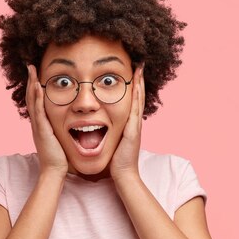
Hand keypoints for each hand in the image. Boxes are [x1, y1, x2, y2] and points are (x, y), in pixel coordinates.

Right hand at [26, 64, 68, 177]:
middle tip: (30, 66)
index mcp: (41, 124)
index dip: (35, 88)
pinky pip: (38, 110)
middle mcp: (36, 123)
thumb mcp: (59, 139)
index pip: (36, 102)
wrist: (54, 171)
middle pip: (31, 97)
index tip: (36, 75)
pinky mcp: (42, 129)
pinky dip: (36, 97)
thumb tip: (69, 125)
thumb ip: (60, 131)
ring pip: (32, 101)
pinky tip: (37, 86)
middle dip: (31, 81)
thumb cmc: (59, 158)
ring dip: (31, 84)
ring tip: (31, 70)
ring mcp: (38, 126)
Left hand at [110, 64, 144, 181]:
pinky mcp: (134, 128)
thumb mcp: (112, 142)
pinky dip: (137, 94)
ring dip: (139, 82)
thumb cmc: (116, 161)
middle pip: (137, 96)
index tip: (131, 73)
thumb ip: (108, 134)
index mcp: (128, 124)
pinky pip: (135, 107)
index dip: (132, 87)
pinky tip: (136, 83)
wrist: (123, 174)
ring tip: (139, 67)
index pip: (131, 101)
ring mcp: (135, 124)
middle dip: (138, 80)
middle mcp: (134, 121)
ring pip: (138, 99)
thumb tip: (99, 127)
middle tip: (139, 64)